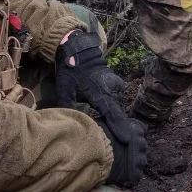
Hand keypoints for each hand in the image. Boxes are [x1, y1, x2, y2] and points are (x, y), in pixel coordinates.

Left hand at [55, 30, 144, 186]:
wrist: (80, 50)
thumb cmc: (71, 70)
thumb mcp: (65, 89)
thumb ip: (68, 107)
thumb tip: (70, 124)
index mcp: (100, 93)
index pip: (111, 113)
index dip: (119, 128)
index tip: (127, 140)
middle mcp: (112, 90)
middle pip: (116, 113)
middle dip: (118, 127)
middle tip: (120, 142)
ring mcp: (116, 86)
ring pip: (116, 106)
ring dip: (114, 116)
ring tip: (113, 130)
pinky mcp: (117, 84)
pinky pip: (116, 100)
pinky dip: (113, 108)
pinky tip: (108, 115)